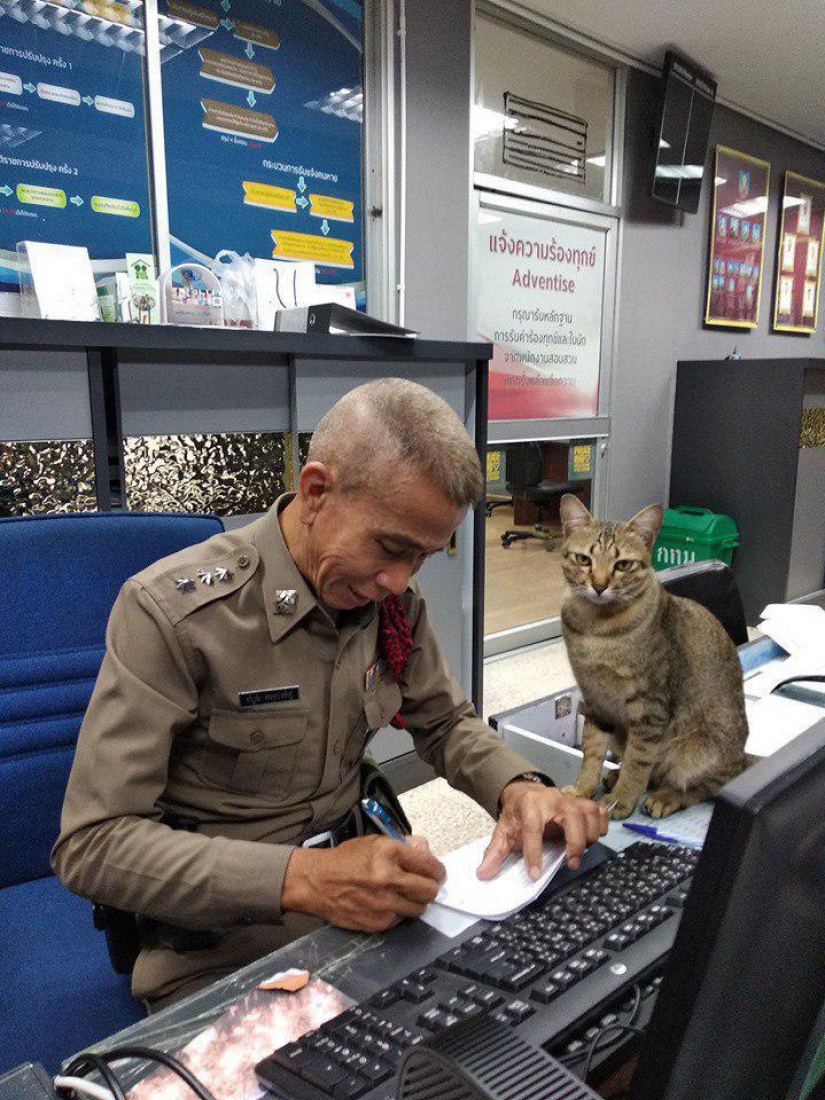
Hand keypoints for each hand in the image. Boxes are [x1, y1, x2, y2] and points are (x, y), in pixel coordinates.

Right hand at [282, 834, 444, 932]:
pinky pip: (401, 919)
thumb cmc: (346, 859)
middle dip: (431, 887)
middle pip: (430, 890)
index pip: (429, 865)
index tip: (438, 873)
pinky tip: (387, 903)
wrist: (316, 882)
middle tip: (426, 885)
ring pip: (420, 908)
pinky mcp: (377, 922)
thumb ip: (403, 846)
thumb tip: (427, 852)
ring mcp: (383, 903)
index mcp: (389, 853)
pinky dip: (399, 912)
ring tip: (405, 894)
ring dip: (416, 902)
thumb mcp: (374, 842)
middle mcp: (388, 878)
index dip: (438, 870)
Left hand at [477, 782, 607, 880]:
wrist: (526, 793)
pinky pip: (599, 811)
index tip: (535, 874)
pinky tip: (592, 837)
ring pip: (589, 814)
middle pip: (572, 818)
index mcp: (529, 805)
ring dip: (589, 836)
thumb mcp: (503, 831)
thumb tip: (483, 873)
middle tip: (570, 863)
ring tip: (578, 851)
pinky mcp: (582, 803)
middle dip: (574, 844)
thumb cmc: (517, 814)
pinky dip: (601, 825)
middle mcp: (553, 799)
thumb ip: (495, 852)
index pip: (533, 829)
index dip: (534, 853)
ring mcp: (570, 800)